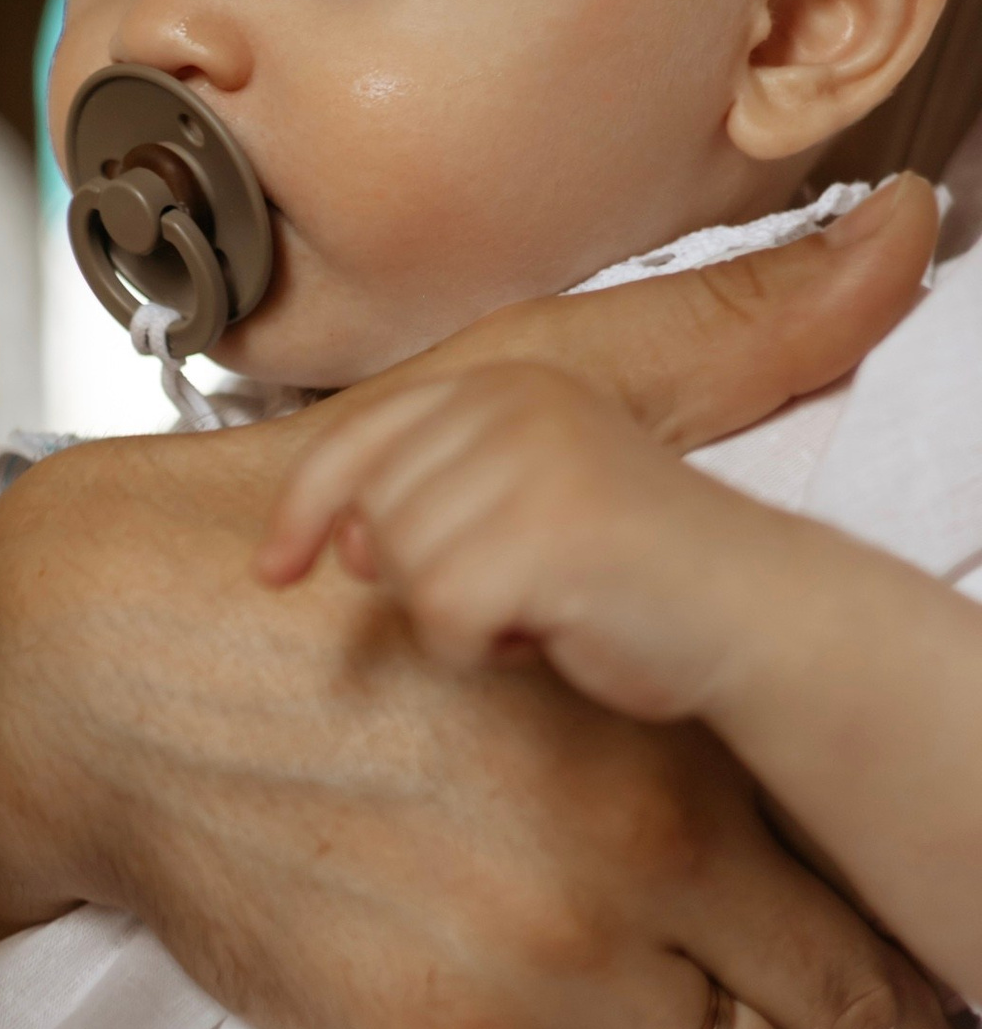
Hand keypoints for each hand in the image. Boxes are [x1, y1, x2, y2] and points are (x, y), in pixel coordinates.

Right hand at [0, 178, 962, 1028]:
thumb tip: (901, 241)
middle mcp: (624, 858)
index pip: (867, 850)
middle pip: (843, 1006)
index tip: (963, 949)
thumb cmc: (275, 532)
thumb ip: (718, 349)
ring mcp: (531, 974)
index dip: (939, 919)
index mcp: (659, 701)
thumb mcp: (508, 398)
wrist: (61, 667)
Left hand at [258, 359, 779, 720]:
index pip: (353, 438)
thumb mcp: (520, 507)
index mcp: (506, 380)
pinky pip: (445, 619)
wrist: (755, 614)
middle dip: (427, 577)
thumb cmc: (639, 573)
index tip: (274, 569)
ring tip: (545, 602)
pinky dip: (487, 648)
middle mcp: (513, 402)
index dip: (301, 511)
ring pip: (403, 569)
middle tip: (519, 588)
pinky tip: (554, 628)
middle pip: (372, 517)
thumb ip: (430, 500)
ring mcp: (528, 460)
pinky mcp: (542, 531)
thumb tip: (336, 541)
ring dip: (464, 614)